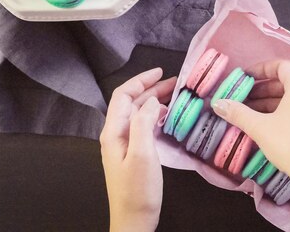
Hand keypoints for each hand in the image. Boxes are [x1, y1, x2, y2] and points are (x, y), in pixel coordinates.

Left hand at [100, 68, 176, 231]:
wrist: (134, 221)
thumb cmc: (138, 191)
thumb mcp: (142, 154)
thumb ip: (144, 123)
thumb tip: (151, 101)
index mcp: (114, 132)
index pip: (123, 95)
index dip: (141, 80)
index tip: (161, 72)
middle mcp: (116, 135)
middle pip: (132, 102)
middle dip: (151, 88)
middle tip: (175, 82)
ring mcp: (124, 145)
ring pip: (139, 113)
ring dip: (155, 101)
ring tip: (175, 95)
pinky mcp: (133, 154)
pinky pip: (144, 126)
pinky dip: (156, 116)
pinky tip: (169, 117)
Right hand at [212, 60, 289, 230]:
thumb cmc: (289, 143)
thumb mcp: (260, 127)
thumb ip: (238, 113)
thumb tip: (217, 103)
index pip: (282, 66)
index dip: (261, 69)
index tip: (245, 77)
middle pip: (286, 82)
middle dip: (262, 88)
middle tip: (243, 97)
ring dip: (270, 101)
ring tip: (249, 112)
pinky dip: (282, 111)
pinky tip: (266, 124)